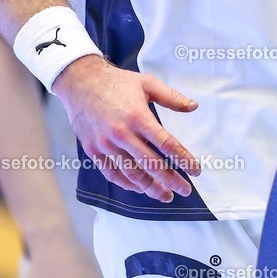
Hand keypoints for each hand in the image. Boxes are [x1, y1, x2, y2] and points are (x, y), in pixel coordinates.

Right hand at [53, 56, 200, 199]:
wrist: (80, 82)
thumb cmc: (117, 82)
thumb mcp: (147, 83)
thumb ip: (171, 97)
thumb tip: (194, 107)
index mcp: (138, 117)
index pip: (166, 144)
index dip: (184, 159)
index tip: (196, 170)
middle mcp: (122, 134)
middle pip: (151, 164)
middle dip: (171, 180)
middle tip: (185, 190)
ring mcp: (106, 144)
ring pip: (132, 173)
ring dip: (151, 187)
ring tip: (165, 195)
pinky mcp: (93, 150)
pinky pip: (112, 173)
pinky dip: (127, 184)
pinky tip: (140, 188)